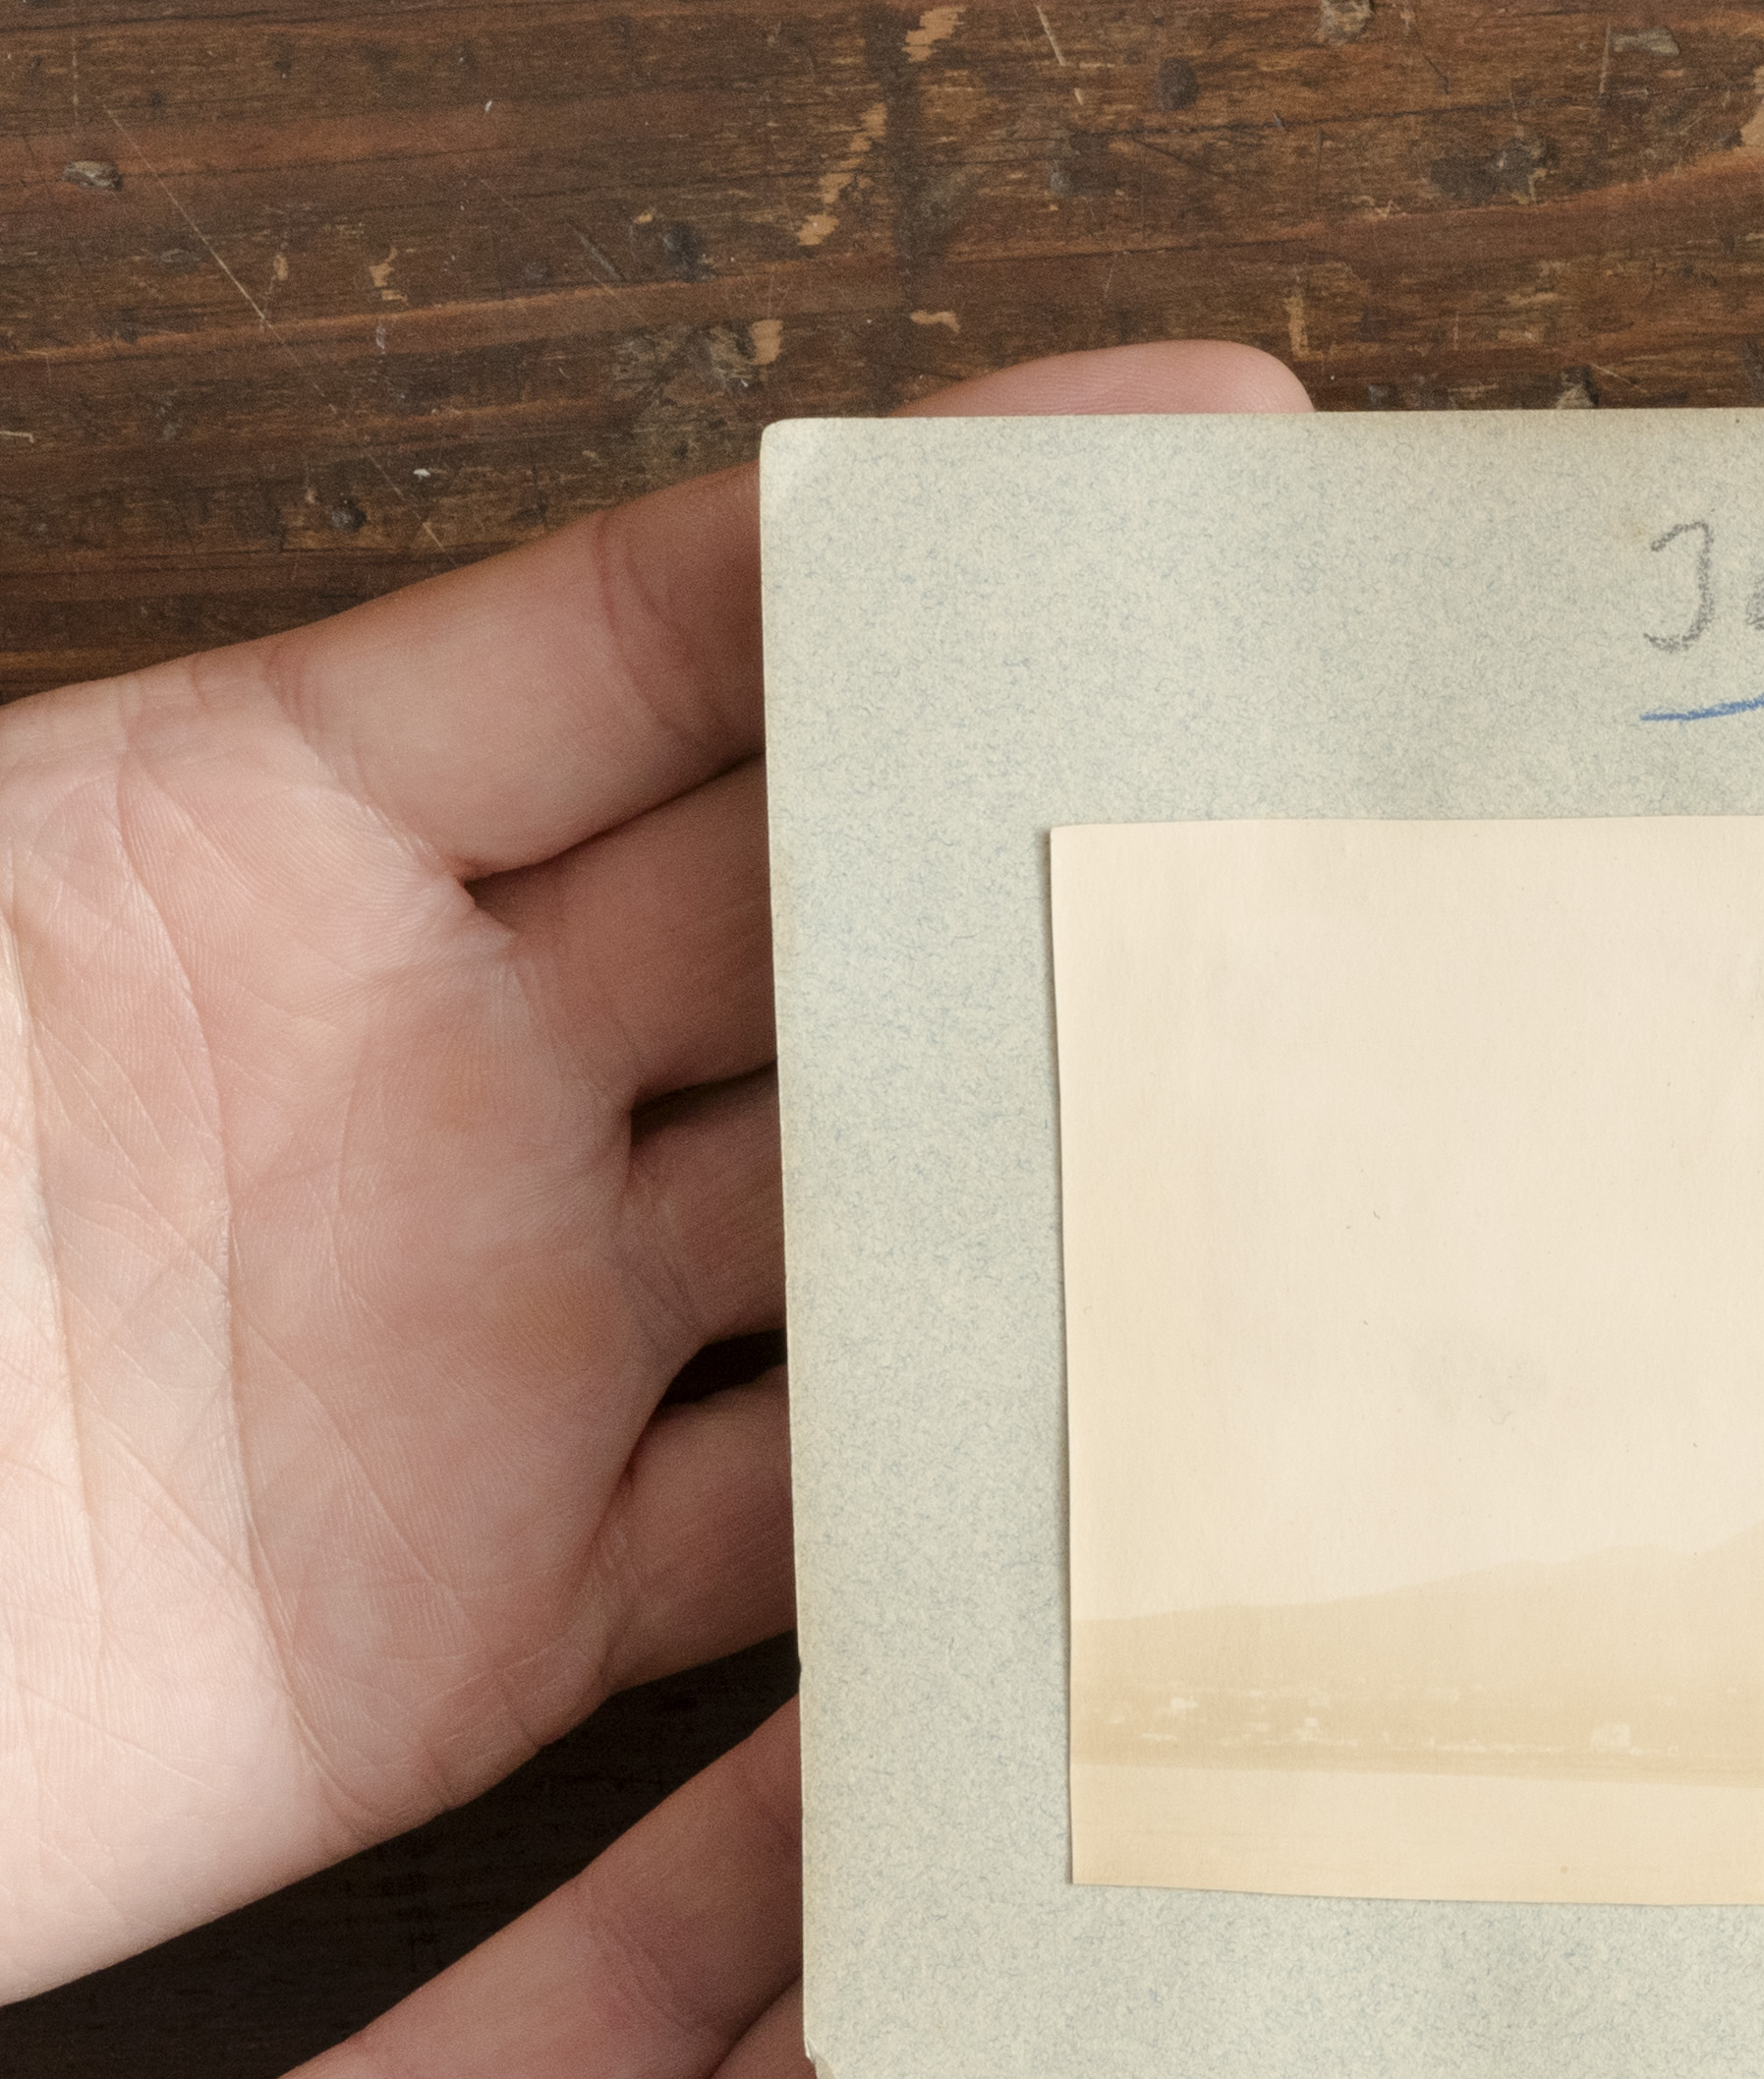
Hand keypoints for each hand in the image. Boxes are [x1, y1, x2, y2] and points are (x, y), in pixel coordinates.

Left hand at [0, 342, 1303, 2002]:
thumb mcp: (0, 886)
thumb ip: (271, 763)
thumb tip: (653, 557)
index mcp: (278, 844)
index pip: (665, 644)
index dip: (927, 545)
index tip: (1183, 455)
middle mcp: (439, 1083)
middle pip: (824, 928)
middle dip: (1065, 858)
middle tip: (1317, 813)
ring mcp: (494, 1354)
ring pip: (866, 1230)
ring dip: (1066, 1185)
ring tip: (1314, 1126)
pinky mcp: (509, 1624)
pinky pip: (794, 1540)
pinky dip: (957, 1510)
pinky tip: (1130, 1457)